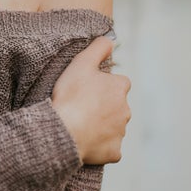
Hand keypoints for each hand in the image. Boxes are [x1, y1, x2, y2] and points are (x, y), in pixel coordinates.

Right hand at [50, 36, 130, 164]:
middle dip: (103, 106)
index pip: (118, 83)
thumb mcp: (82, 63)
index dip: (102, 85)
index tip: (87, 88)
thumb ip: (99, 47)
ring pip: (113, 126)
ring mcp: (121, 132)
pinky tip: (85, 141)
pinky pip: (110, 148)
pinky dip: (100, 145)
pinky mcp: (115, 152)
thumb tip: (111, 38)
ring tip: (79, 123)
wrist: (64, 131)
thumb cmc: (72, 95)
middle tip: (81, 106)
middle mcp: (126, 110)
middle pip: (116, 106)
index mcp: (120, 88)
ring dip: (101, 125)